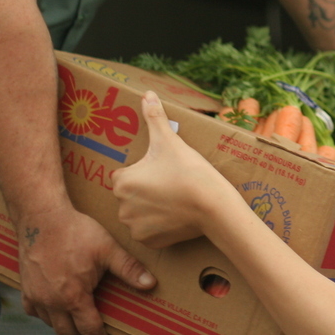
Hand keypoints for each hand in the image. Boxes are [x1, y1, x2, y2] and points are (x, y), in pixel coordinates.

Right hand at [16, 206, 153, 334]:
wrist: (43, 218)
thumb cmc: (76, 232)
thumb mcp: (108, 249)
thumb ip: (129, 269)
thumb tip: (150, 284)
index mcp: (74, 297)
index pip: (88, 328)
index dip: (100, 334)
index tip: (107, 334)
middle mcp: (52, 303)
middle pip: (67, 332)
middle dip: (82, 333)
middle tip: (93, 329)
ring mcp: (36, 297)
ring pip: (50, 323)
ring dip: (64, 325)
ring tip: (78, 319)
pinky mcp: (25, 288)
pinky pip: (33, 311)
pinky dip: (45, 314)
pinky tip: (55, 307)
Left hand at [114, 91, 235, 247]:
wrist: (212, 206)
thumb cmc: (189, 171)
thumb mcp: (170, 141)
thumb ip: (155, 117)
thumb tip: (147, 93)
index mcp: (122, 182)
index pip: (125, 174)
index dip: (143, 170)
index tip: (161, 169)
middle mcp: (122, 207)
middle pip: (131, 194)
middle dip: (146, 189)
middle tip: (171, 182)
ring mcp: (135, 227)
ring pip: (139, 212)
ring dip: (150, 207)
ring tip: (174, 198)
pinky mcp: (149, 241)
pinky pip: (149, 230)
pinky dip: (159, 224)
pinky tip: (176, 214)